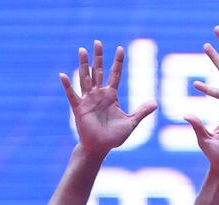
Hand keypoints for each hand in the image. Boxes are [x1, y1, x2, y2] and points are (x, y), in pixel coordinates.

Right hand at [59, 41, 155, 156]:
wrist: (100, 147)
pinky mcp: (79, 108)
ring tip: (82, 50)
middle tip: (98, 42)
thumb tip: (155, 102)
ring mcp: (88, 99)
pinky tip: (63, 75)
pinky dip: (67, 86)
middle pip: (98, 71)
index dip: (118, 62)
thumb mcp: (131, 122)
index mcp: (111, 96)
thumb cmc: (114, 136)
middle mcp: (99, 94)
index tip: (120, 48)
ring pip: (85, 78)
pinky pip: (72, 95)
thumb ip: (142, 112)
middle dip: (98, 57)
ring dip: (83, 64)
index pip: (115, 74)